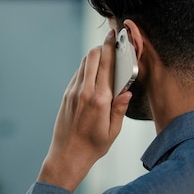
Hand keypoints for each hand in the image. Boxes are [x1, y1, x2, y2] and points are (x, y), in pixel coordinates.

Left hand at [38, 30, 131, 191]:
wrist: (67, 156)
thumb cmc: (93, 146)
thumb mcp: (113, 131)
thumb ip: (120, 108)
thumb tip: (127, 91)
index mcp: (100, 100)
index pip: (106, 65)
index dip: (110, 48)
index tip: (115, 37)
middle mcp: (84, 92)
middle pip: (92, 58)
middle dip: (101, 47)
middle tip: (110, 41)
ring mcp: (73, 93)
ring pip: (83, 64)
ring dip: (93, 56)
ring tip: (103, 54)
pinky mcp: (66, 95)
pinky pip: (77, 75)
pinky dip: (86, 68)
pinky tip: (93, 71)